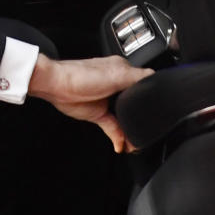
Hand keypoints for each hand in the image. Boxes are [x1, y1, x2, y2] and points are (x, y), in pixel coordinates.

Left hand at [28, 54, 152, 152]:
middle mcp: (117, 84)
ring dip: (130, 130)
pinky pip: (113, 128)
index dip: (151, 97)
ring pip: (125, 118)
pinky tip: (123, 145)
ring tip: (135, 141)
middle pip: (135, 104)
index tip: (157, 111)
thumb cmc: (82, 74)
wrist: (56, 86)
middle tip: (146, 131)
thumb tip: (155, 80)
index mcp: (124, 70)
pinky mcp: (98, 114)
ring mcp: (107, 100)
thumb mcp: (117, 74)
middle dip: (140, 118)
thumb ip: (138, 77)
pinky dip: (119, 137)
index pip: (144, 83)